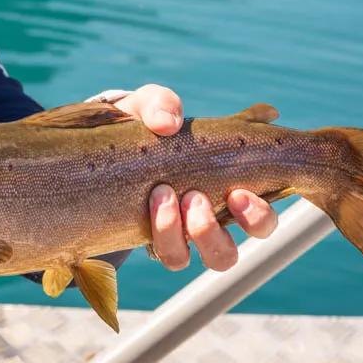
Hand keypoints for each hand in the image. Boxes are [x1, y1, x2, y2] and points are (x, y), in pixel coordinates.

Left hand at [113, 84, 278, 271]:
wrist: (100, 145)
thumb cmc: (142, 127)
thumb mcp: (150, 107)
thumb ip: (161, 104)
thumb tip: (169, 124)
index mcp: (227, 189)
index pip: (261, 218)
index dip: (259, 215)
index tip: (238, 193)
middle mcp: (211, 220)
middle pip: (232, 251)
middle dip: (218, 229)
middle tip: (195, 197)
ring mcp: (184, 236)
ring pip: (206, 259)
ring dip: (193, 233)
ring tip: (165, 195)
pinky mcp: (158, 242)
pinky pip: (172, 255)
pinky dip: (164, 231)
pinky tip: (152, 202)